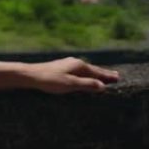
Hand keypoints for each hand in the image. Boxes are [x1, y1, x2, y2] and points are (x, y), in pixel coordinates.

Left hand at [0, 58, 118, 94]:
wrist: (30, 75)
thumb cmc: (50, 80)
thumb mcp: (70, 84)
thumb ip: (87, 85)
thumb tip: (102, 86)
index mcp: (79, 65)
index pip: (98, 72)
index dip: (108, 76)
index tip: (118, 78)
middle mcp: (74, 62)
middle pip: (93, 69)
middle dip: (104, 73)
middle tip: (115, 76)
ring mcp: (67, 64)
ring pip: (85, 70)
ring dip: (94, 74)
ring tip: (102, 76)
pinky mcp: (60, 68)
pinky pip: (78, 71)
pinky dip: (85, 74)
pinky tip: (82, 76)